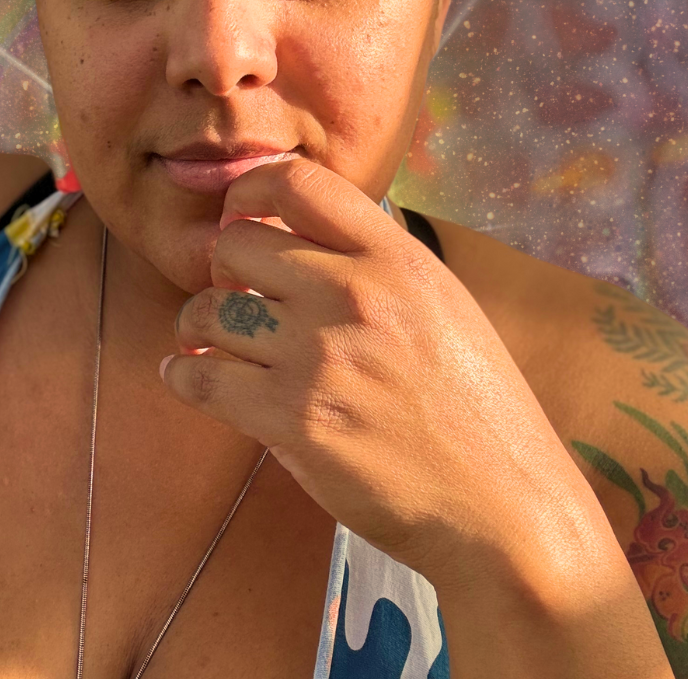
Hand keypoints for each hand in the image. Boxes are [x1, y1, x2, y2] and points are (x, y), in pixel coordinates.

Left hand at [160, 156, 593, 588]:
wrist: (505, 507)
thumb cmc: (477, 407)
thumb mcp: (442, 304)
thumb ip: (374, 263)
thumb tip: (296, 235)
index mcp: (397, 257)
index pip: (298, 181)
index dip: (250, 189)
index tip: (240, 214)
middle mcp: (355, 293)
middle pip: (235, 243)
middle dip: (221, 268)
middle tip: (234, 296)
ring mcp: (322, 357)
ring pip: (209, 311)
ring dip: (198, 325)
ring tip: (210, 341)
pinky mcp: (295, 420)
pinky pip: (202, 377)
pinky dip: (183, 374)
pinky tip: (187, 374)